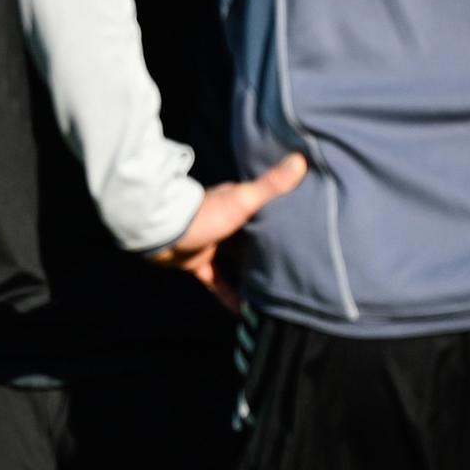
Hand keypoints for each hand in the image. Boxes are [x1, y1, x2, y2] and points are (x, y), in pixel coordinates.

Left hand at [152, 153, 308, 310]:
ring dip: (250, 276)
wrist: (162, 232)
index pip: (264, 210)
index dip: (283, 219)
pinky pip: (216, 282)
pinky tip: (243, 311)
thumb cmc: (205, 214)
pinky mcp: (197, 263)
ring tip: (274, 294)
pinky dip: (228, 295)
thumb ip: (270, 185)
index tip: (307, 230)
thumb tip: (301, 158)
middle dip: (268, 252)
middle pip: (251, 240)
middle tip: (295, 269)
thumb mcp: (242, 199)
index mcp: (236, 204)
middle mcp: (225, 224)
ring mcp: (210, 244)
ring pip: (235, 262)